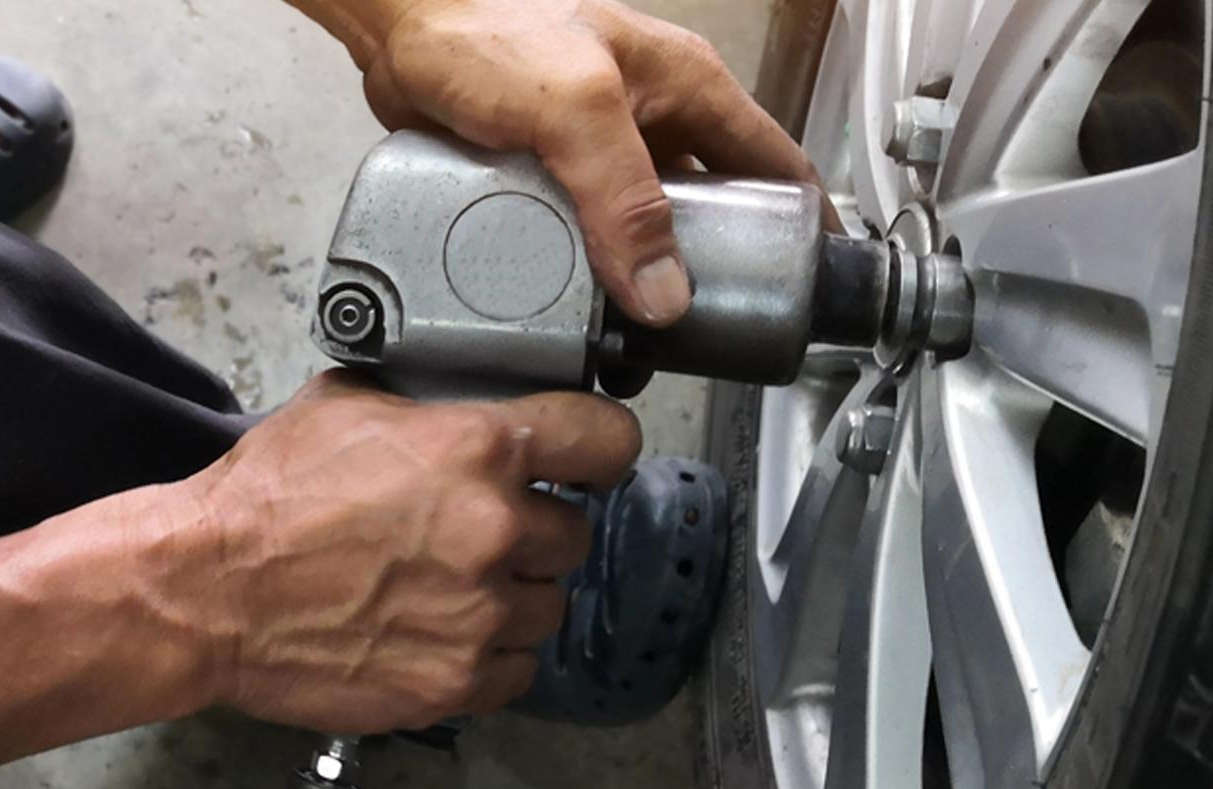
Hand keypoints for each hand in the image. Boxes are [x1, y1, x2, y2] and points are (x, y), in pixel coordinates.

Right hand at [173, 371, 639, 732]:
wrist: (208, 591)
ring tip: (453, 588)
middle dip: (534, 529)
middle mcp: (495, 530)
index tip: (589, 460)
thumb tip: (459, 399)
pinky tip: (444, 634)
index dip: (598, 448)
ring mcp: (480, 613)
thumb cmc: (265, 500)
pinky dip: (490, 656)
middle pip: (574, 531)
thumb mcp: (346, 404)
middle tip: (478, 532)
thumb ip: (426, 402)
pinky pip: (517, 671)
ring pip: (550, 604)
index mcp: (479, 449)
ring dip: (514, 595)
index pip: (606, 441)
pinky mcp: (456, 680)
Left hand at [309, 0, 834, 325]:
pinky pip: (585, 235)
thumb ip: (623, 198)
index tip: (811, 281)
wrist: (401, 29)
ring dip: (644, 277)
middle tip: (715, 325)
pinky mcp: (548, 176)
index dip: (802, 222)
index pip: (773, 160)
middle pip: (711, 208)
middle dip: (714, 267)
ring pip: (643, 230)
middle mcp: (650, 119)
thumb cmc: (487, 28)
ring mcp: (598, 150)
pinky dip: (589, 272)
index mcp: (685, 87)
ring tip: (646, 333)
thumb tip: (664, 289)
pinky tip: (582, 307)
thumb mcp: (576, 110)